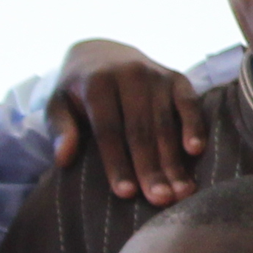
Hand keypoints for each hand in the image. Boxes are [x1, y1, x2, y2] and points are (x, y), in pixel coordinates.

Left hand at [51, 39, 206, 204]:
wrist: (102, 53)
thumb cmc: (79, 90)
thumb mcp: (57, 104)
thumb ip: (60, 128)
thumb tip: (63, 158)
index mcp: (97, 83)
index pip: (109, 130)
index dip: (117, 162)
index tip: (125, 194)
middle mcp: (130, 75)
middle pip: (141, 130)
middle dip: (151, 168)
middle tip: (160, 199)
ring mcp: (156, 75)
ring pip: (165, 124)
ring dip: (174, 159)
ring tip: (181, 191)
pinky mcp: (177, 78)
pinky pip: (189, 104)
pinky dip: (194, 126)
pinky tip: (195, 151)